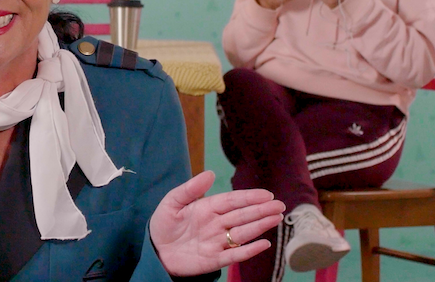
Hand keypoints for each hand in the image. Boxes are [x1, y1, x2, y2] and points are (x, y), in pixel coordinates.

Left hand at [149, 171, 284, 276]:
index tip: (266, 194)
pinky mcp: (214, 260)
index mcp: (208, 208)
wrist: (155, 250)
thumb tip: (210, 173)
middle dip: (261, 210)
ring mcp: (217, 242)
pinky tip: (264, 244)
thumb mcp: (172, 202)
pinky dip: (249, 251)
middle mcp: (217, 224)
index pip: (232, 201)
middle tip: (279, 205)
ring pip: (243, 233)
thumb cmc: (164, 224)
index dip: (249, 197)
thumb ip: (190, 189)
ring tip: (276, 218)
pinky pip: (234, 255)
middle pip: (242, 216)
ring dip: (260, 226)